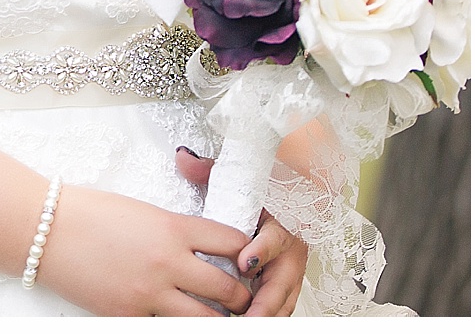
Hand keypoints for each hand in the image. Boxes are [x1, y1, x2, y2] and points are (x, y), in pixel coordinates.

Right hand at [36, 182, 257, 314]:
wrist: (42, 228)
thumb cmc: (85, 212)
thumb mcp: (140, 211)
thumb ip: (174, 230)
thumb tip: (202, 249)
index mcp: (172, 228)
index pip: (233, 243)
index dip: (248, 253)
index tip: (249, 260)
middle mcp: (167, 263)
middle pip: (230, 290)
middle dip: (243, 298)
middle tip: (243, 299)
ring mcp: (148, 294)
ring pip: (207, 321)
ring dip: (219, 321)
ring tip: (219, 317)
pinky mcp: (127, 315)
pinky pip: (166, 328)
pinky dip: (176, 324)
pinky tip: (178, 319)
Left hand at [176, 146, 308, 315]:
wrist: (286, 197)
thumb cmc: (260, 192)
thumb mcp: (236, 178)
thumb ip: (210, 169)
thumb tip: (184, 157)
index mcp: (281, 222)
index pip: (276, 240)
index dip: (261, 251)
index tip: (244, 262)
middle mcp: (291, 249)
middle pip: (283, 281)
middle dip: (264, 301)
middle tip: (245, 314)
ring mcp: (290, 270)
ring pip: (284, 299)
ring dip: (265, 313)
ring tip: (242, 323)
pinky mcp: (284, 285)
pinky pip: (278, 305)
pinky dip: (265, 315)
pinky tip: (244, 321)